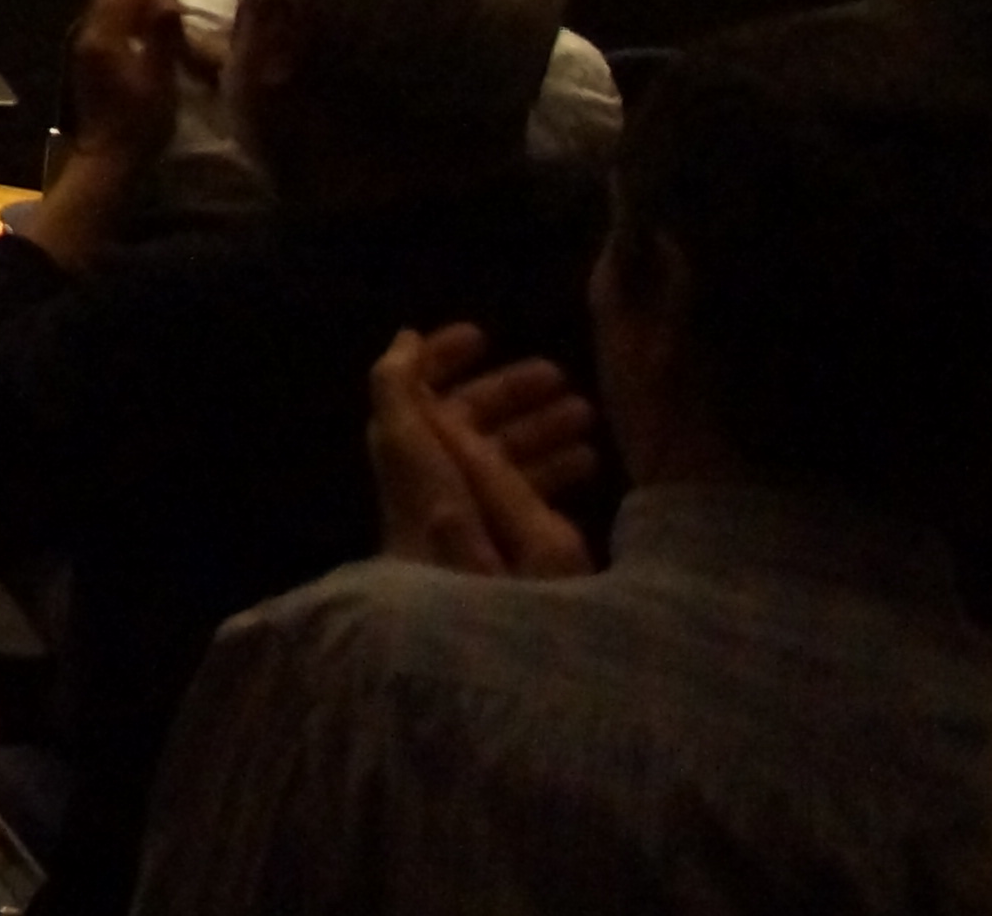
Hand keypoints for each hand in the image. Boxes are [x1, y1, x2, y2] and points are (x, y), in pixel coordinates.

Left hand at [62, 0, 190, 175]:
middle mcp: (87, 35)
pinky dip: (124, 12)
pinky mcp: (86, 59)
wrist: (108, 157)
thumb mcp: (160, 81)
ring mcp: (83, 46)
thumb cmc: (139, 124)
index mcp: (104, 38)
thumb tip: (169, 2)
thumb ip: (163, 38)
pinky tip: (145, 25)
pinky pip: (103, 19)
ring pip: (104, 4)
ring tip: (163, 2)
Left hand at [366, 322, 598, 576]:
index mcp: (414, 465)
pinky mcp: (506, 566)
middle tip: (566, 380)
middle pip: (466, 431)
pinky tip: (591, 470)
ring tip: (590, 417)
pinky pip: (522, 507)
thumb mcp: (422, 460)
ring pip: (499, 467)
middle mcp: (437, 493)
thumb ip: (400, 398)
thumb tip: (401, 342)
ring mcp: (471, 531)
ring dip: (538, 435)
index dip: (441, 361)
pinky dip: (549, 480)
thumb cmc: (452, 546)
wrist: (471, 656)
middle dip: (510, 397)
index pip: (415, 400)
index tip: (484, 335)